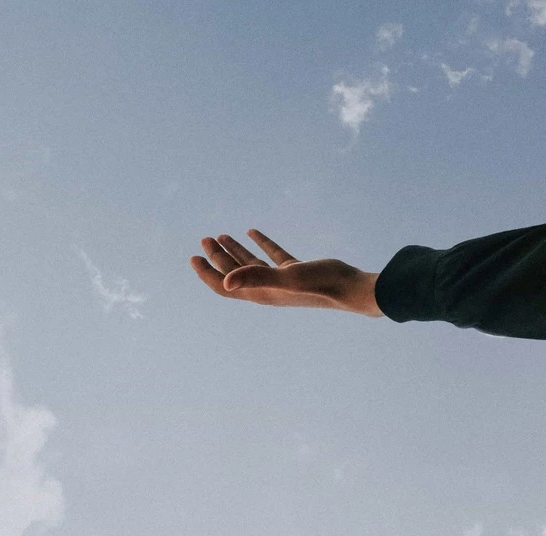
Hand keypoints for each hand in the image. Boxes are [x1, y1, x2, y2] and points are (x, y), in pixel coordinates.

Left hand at [190, 229, 383, 317]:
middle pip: (233, 273)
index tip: (193, 257)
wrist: (352, 289)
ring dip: (235, 250)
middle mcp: (267, 289)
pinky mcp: (295, 271)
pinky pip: (272, 256)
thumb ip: (255, 278)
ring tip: (221, 235)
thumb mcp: (285, 278)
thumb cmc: (320, 284)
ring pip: (250, 264)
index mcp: (259, 293)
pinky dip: (261, 243)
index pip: (223, 286)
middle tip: (204, 239)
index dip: (206, 273)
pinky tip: (253, 231)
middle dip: (217, 257)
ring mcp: (281, 280)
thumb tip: (226, 284)